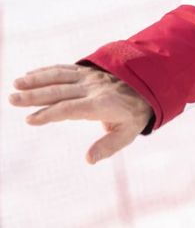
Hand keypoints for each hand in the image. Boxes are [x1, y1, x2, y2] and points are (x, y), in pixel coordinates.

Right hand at [8, 64, 152, 163]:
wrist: (149, 87)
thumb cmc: (134, 115)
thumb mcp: (127, 134)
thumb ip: (108, 147)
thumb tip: (88, 159)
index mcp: (102, 104)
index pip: (71, 109)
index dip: (50, 114)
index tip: (30, 120)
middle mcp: (94, 88)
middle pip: (60, 91)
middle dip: (35, 96)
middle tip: (12, 100)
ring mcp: (90, 77)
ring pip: (60, 76)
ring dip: (37, 80)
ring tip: (16, 84)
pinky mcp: (88, 71)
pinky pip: (65, 69)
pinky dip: (46, 71)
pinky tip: (29, 75)